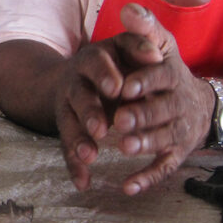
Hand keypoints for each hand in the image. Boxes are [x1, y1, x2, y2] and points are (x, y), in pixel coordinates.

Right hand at [51, 8, 165, 190]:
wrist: (80, 75)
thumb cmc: (117, 61)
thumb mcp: (127, 45)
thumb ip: (142, 40)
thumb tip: (155, 51)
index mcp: (93, 59)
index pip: (96, 62)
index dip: (105, 75)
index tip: (118, 87)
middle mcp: (76, 82)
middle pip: (78, 96)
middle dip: (89, 112)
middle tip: (102, 128)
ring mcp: (69, 107)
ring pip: (69, 124)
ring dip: (78, 140)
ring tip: (90, 156)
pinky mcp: (69, 129)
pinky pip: (68, 148)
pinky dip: (74, 166)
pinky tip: (83, 182)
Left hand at [107, 4, 216, 195]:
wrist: (200, 104)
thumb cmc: (168, 71)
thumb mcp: (161, 45)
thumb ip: (144, 28)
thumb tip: (127, 9)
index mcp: (171, 76)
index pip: (160, 76)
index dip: (144, 82)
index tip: (124, 87)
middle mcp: (178, 103)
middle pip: (162, 111)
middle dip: (142, 116)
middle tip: (120, 120)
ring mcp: (179, 130)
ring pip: (164, 139)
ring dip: (146, 144)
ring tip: (124, 147)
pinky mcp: (176, 153)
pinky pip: (164, 168)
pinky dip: (148, 178)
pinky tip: (128, 186)